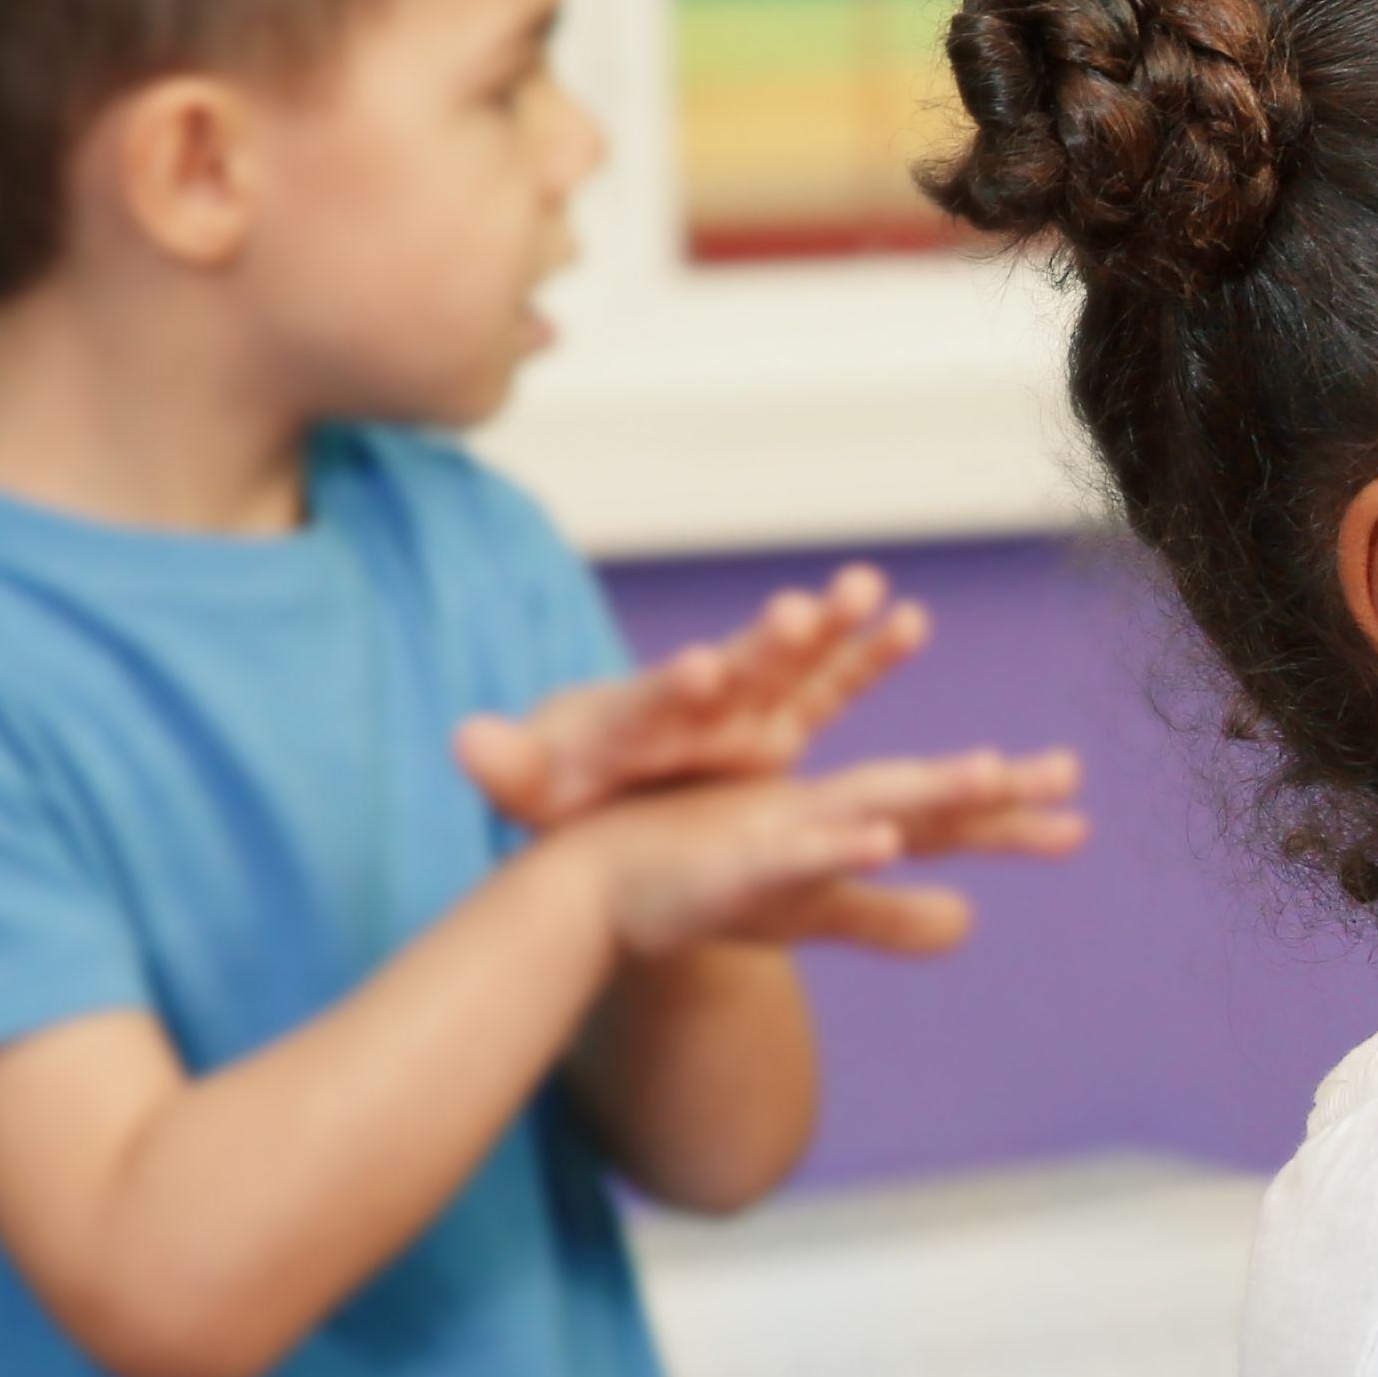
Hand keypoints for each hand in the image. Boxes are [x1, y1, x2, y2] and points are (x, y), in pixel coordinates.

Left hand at [458, 564, 930, 830]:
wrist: (598, 787)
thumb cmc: (564, 788)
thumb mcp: (530, 790)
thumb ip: (505, 766)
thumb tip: (466, 740)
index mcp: (634, 720)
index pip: (656, 701)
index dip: (678, 687)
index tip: (700, 667)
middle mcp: (697, 702)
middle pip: (736, 669)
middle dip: (767, 643)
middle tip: (798, 611)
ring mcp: (743, 708)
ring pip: (793, 664)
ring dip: (832, 626)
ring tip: (867, 587)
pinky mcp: (779, 725)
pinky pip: (833, 688)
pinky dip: (869, 656)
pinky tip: (911, 619)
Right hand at [550, 747, 1087, 960]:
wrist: (596, 888)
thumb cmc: (708, 889)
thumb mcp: (812, 912)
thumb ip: (888, 919)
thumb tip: (969, 925)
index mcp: (840, 826)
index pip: (938, 820)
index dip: (1008, 815)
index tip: (1080, 813)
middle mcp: (817, 815)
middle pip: (917, 795)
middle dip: (986, 785)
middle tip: (1066, 770)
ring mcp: (775, 835)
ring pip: (860, 804)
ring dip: (925, 791)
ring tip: (992, 774)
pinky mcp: (730, 866)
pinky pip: (788, 854)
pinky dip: (833, 847)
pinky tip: (881, 843)